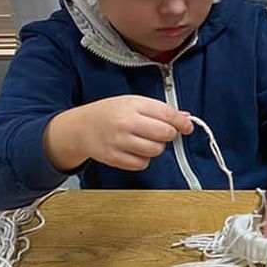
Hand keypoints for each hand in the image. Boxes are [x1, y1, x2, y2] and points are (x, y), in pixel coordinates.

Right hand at [44, 95, 193, 171]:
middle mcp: (126, 123)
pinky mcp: (114, 158)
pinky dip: (143, 159)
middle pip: (165, 134)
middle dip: (169, 134)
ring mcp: (119, 141)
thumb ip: (159, 109)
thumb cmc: (108, 113)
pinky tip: (134, 150)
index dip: (182, 122)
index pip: (167, 114)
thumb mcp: (132, 102)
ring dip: (156, 147)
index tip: (187, 126)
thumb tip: (185, 117)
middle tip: (162, 132)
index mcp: (132, 105)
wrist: (79, 128)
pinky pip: (142, 163)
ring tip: (145, 140)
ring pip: (156, 150)